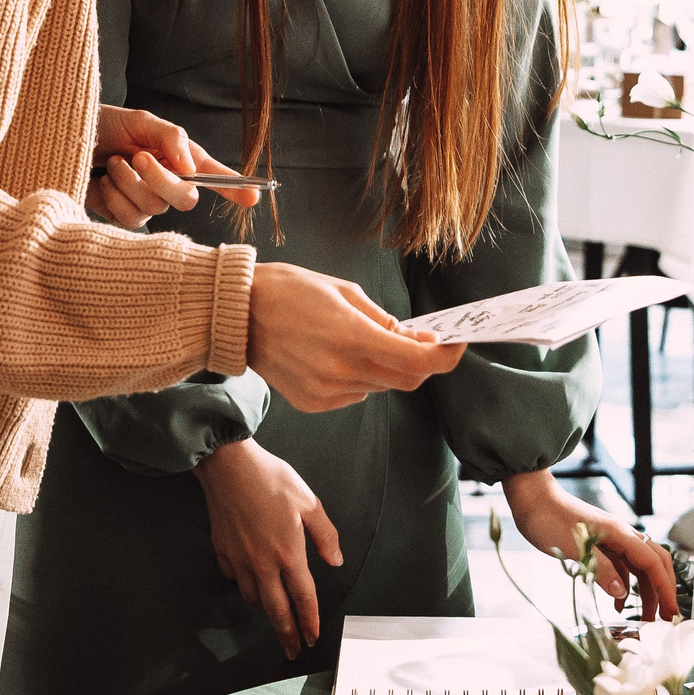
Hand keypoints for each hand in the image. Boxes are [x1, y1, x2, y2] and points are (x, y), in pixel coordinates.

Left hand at [87, 105, 259, 229]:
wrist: (63, 139)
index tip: (254, 196)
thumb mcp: (140, 120)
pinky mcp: (123, 216)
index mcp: (179, 157)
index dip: (235, 187)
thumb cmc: (104, 126)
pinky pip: (129, 219)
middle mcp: (167, 182)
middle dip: (162, 179)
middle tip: (138, 157)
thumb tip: (190, 167)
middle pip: (186, 198)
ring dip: (129, 183)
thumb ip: (170, 138)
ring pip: (154, 208)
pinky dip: (113, 197)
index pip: (213, 175)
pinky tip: (102, 182)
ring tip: (112, 163)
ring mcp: (145, 202)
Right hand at [194, 438, 341, 658]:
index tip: (312, 639)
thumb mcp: (308, 502)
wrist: (228, 466)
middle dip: (286, 634)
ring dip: (266, 609)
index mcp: (289, 553)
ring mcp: (239, 560)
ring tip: (275, 613)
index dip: (309, 622)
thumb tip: (336, 560)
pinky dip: (243, 586)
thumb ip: (325, 534)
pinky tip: (249, 581)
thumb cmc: (271, 479)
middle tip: (291, 650)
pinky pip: (233, 579)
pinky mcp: (222, 551)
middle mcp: (263, 564)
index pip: (303, 598)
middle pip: (277, 610)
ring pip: (254, 598)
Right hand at [245, 263, 465, 411]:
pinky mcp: (313, 403)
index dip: (446, 356)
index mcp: (353, 337)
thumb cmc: (289, 291)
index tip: (456, 344)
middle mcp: (342, 371)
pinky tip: (336, 356)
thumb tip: (417, 338)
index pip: (420, 361)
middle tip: (417, 339)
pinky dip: (360, 378)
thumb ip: (385, 320)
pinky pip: (355, 394)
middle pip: (407, 380)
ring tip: (361, 340)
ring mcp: (327, 391)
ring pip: (381, 387)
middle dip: (421, 361)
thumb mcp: (344, 291)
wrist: (237, 315)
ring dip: (386, 367)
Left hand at [505, 469, 679, 620]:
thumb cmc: (549, 519)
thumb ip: (601, 569)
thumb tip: (623, 593)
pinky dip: (624, 586)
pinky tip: (618, 602)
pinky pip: (622, 567)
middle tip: (665, 618)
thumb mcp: (575, 548)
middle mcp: (621, 536)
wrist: (533, 500)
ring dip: (644, 591)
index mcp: (620, 533)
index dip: (665, 588)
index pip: (653, 563)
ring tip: (644, 617)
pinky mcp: (600, 546)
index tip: (671, 612)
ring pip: (638, 568)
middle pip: (653, 564)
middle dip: (663, 590)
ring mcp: (612, 540)